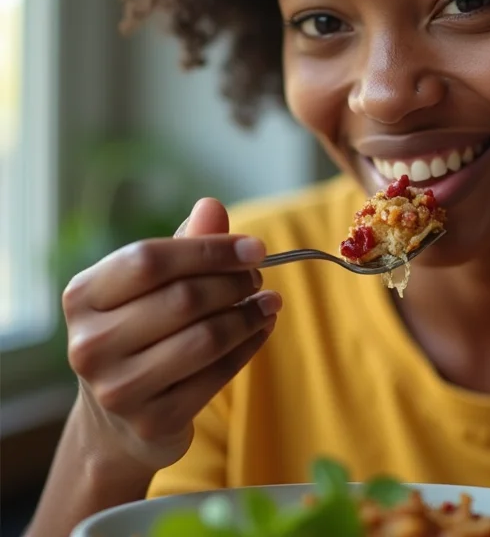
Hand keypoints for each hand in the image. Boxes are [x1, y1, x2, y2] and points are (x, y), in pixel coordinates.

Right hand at [62, 198, 280, 471]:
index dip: (209, 249)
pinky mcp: (153, 421)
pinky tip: (262, 329)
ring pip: (205, 338)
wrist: (119, 419)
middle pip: (183, 298)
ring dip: (248, 315)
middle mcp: (89, 344)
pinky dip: (249, 347)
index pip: (149, 259)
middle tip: (258, 276)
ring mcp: (118, 389)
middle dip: (234, 282)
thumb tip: (212, 206)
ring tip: (269, 301)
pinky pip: (217, 376)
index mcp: (82, 296)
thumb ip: (183, 245)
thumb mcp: (151, 285)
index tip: (254, 247)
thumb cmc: (141, 330)